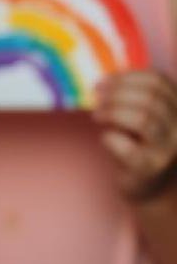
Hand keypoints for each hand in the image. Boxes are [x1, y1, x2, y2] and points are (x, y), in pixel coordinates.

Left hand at [92, 70, 176, 200]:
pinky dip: (111, 138)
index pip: (158, 81)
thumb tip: (102, 84)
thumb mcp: (140, 114)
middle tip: (97, 99)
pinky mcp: (150, 168)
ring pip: (143, 119)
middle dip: (117, 94)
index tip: (103, 83)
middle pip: (150, 97)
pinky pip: (129, 148)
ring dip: (113, 112)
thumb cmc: (138, 144)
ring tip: (97, 115)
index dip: (127, 77)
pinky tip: (105, 137)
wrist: (146, 186)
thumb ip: (131, 97)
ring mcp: (168, 149)